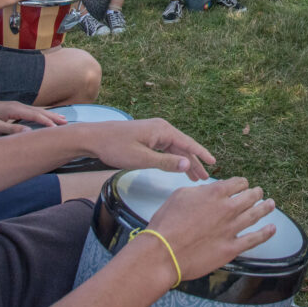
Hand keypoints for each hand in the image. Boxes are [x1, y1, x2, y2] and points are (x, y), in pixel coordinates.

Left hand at [0, 101, 65, 134]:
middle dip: (53, 117)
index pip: (35, 116)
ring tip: (61, 120)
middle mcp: (17, 105)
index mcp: (14, 109)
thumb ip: (11, 130)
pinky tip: (44, 117)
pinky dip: (41, 115)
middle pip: (39, 111)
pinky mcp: (13, 109)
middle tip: (67, 123)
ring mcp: (15, 106)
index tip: (58, 129)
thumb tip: (28, 133)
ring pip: (36, 111)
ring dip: (49, 115)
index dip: (47, 122)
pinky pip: (31, 111)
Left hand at [88, 117, 215, 180]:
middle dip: (194, 162)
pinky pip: (166, 148)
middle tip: (204, 178)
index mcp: (163, 130)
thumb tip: (187, 164)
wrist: (94, 138)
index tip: (213, 163)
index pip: (188, 143)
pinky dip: (173, 159)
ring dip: (184, 162)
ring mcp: (154, 131)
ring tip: (194, 177)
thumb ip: (166, 162)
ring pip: (175, 149)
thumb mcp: (142, 158)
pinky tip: (177, 167)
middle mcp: (162, 128)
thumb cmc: (115, 148)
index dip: (202, 154)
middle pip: (183, 147)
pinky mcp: (148, 136)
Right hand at [146, 177, 276, 280]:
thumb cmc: (167, 223)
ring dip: (265, 208)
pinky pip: (254, 239)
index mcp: (215, 193)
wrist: (164, 252)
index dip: (241, 183)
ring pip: (255, 215)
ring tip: (271, 204)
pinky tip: (272, 229)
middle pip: (249, 197)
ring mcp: (232, 229)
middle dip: (256, 193)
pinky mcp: (232, 248)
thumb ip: (200, 191)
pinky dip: (266, 233)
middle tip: (259, 192)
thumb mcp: (180, 195)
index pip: (237, 183)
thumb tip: (209, 191)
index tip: (242, 185)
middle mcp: (228, 209)